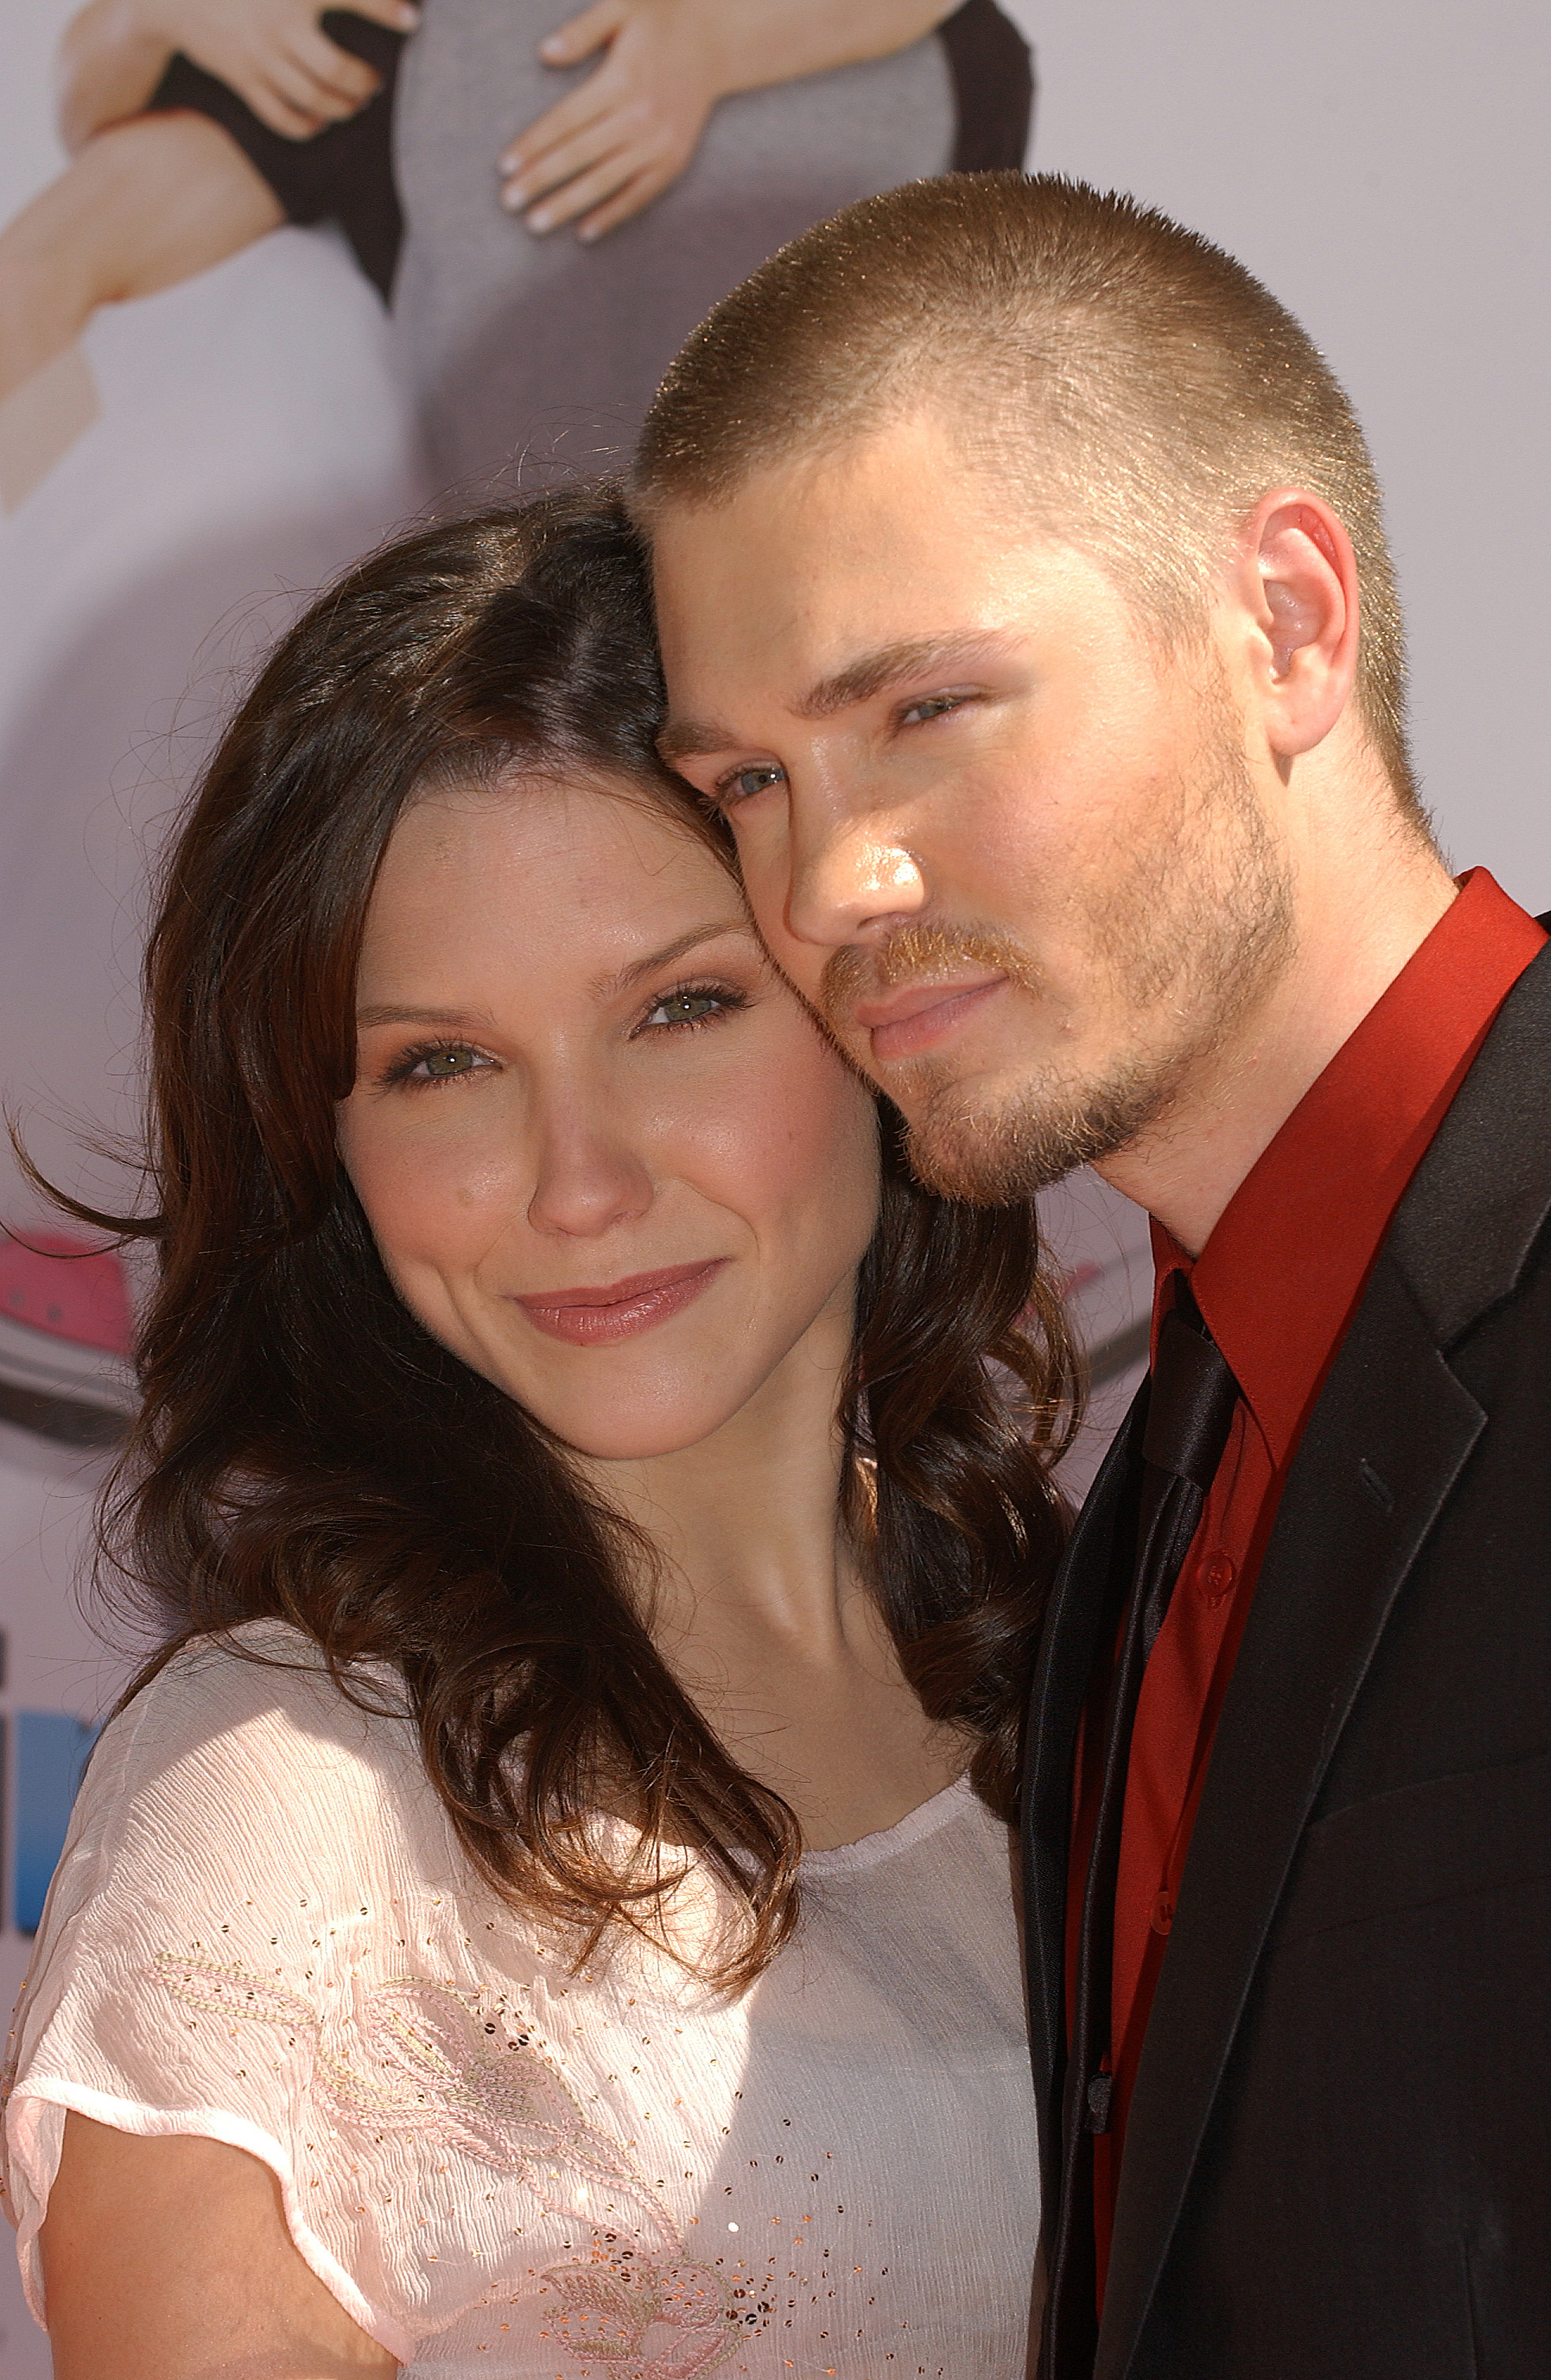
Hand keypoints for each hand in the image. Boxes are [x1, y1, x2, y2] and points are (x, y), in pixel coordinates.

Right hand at [143, 0, 420, 138]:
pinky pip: (283, 117)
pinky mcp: (243, 80)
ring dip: (343, 107)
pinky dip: (309, 126)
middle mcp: (277, 24)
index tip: (413, 21)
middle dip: (363, 83)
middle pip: (335, 71)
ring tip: (355, 101)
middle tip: (375, 82)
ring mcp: (259, 57)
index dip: (385, 8)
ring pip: (314, 99)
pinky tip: (322, 120)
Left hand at [499, 0, 952, 242]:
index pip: (567, 120)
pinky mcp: (673, 161)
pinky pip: (639, 195)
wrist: (717, 42)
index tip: (505, 165)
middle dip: (542, 180)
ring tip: (536, 224)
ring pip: (606, 181)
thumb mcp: (622, 7)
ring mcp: (659, 144)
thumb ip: (583, 29)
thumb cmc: (660, 20)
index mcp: (622, 80)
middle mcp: (641, 117)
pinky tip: (585, 232)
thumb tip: (546, 54)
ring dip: (569, 204)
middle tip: (509, 202)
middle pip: (580, 155)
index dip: (534, 143)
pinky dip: (613, 215)